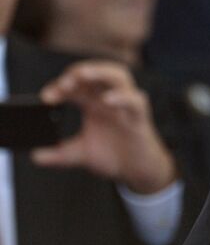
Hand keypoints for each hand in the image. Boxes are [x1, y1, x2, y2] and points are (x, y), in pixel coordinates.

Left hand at [33, 61, 176, 192]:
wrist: (137, 171)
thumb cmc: (114, 156)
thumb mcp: (80, 154)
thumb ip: (58, 154)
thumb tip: (34, 156)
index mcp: (93, 103)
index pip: (75, 85)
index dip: (59, 87)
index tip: (46, 98)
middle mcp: (109, 99)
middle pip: (96, 73)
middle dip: (78, 73)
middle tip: (63, 83)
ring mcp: (125, 105)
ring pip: (118, 76)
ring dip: (100, 72)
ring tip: (83, 74)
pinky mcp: (140, 117)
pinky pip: (135, 100)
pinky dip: (123, 97)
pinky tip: (108, 99)